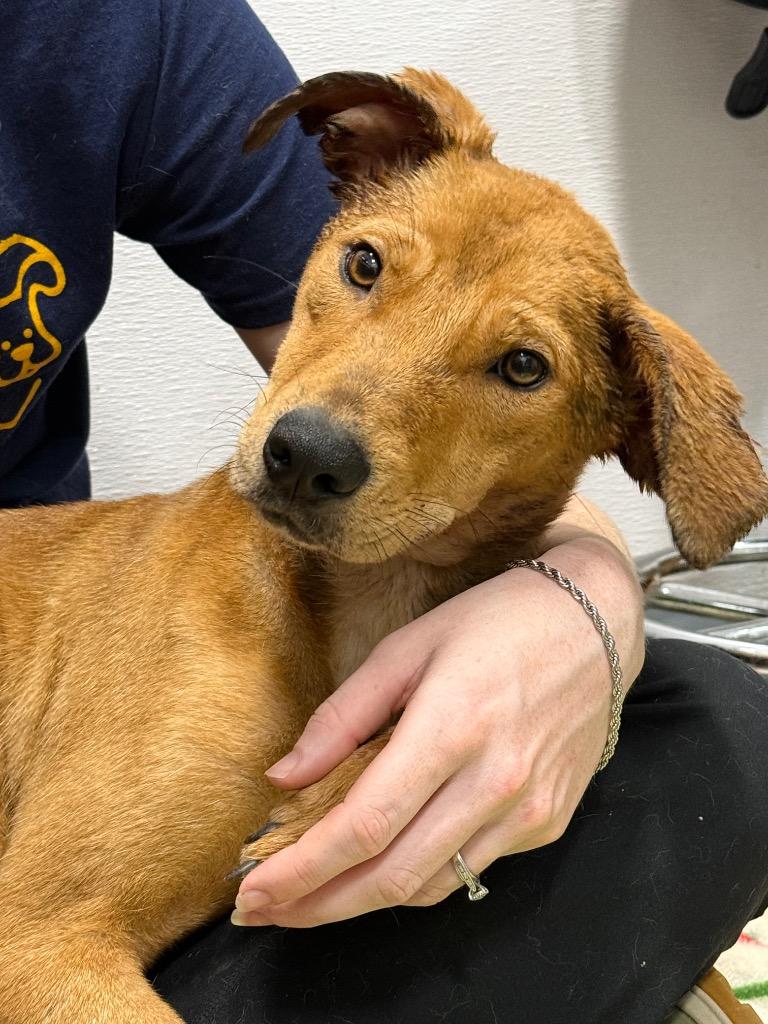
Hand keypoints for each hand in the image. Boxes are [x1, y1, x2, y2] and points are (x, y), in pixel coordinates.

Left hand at [233, 533, 643, 927]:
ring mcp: (528, 809)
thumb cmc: (496, 622)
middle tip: (265, 911)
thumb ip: (343, 716)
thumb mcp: (408, 647)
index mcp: (453, 726)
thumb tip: (284, 778)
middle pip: (393, 875)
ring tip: (311, 897)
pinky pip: (470, 869)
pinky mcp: (547, 822)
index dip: (302, 870)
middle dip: (318, 905)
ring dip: (363, 903)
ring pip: (432, 886)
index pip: (365, 825)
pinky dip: (418, 877)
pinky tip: (385, 863)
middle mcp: (495, 781)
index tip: (253, 892)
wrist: (593, 623)